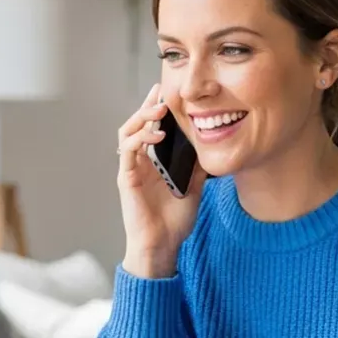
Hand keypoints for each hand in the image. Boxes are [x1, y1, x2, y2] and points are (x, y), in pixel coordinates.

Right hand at [117, 84, 207, 278]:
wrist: (163, 245)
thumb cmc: (174, 221)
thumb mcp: (194, 187)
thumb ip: (197, 166)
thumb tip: (210, 146)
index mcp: (152, 163)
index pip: (151, 128)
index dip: (156, 109)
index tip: (167, 92)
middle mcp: (139, 162)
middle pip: (136, 124)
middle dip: (147, 106)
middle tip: (161, 93)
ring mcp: (131, 169)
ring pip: (127, 132)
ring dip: (142, 117)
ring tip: (159, 109)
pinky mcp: (126, 178)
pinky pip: (128, 151)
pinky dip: (140, 138)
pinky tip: (158, 134)